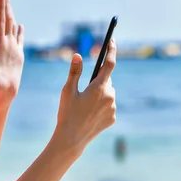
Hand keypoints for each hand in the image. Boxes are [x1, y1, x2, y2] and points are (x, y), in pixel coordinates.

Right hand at [51, 38, 116, 157]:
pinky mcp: (113, 118)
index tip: (111, 41)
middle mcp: (110, 96)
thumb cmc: (67, 113)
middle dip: (98, 79)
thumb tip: (78, 54)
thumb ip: (75, 72)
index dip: (111, 50)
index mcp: (99, 88)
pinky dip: (101, 104)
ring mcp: (113, 108)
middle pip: (107, 80)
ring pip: (108, 93)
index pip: (109, 64)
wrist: (71, 139)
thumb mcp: (67, 90)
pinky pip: (108, 105)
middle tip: (84, 87)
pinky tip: (89, 112)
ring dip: (100, 92)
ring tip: (85, 103)